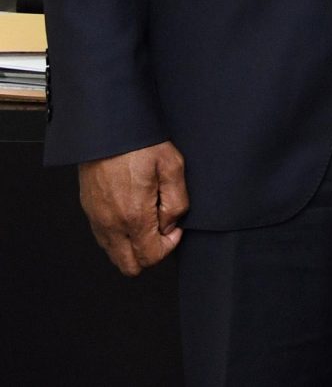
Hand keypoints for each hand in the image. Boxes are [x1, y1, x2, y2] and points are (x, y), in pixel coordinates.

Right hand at [77, 142, 187, 275]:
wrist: (107, 131)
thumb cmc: (139, 145)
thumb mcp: (172, 167)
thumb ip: (176, 202)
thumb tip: (170, 224)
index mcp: (133, 216)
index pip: (150, 257)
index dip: (168, 246)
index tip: (174, 228)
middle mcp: (111, 224)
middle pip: (130, 266)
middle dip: (149, 253)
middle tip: (161, 228)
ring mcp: (97, 220)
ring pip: (115, 254)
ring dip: (133, 246)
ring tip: (147, 217)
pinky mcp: (90, 212)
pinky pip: (105, 239)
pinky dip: (120, 236)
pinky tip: (132, 213)